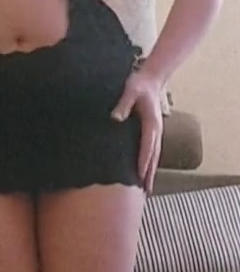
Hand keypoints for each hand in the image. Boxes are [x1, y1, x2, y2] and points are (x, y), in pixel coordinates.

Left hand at [111, 69, 162, 194]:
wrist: (151, 78)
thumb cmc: (139, 84)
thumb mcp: (130, 91)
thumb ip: (123, 104)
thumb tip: (116, 118)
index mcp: (152, 123)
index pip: (148, 146)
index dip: (144, 162)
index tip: (141, 176)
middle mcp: (156, 130)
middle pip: (154, 156)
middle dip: (150, 175)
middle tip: (146, 192)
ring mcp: (156, 131)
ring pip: (154, 156)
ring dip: (151, 172)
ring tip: (147, 189)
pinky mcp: (152, 130)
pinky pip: (151, 150)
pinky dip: (149, 163)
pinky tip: (144, 172)